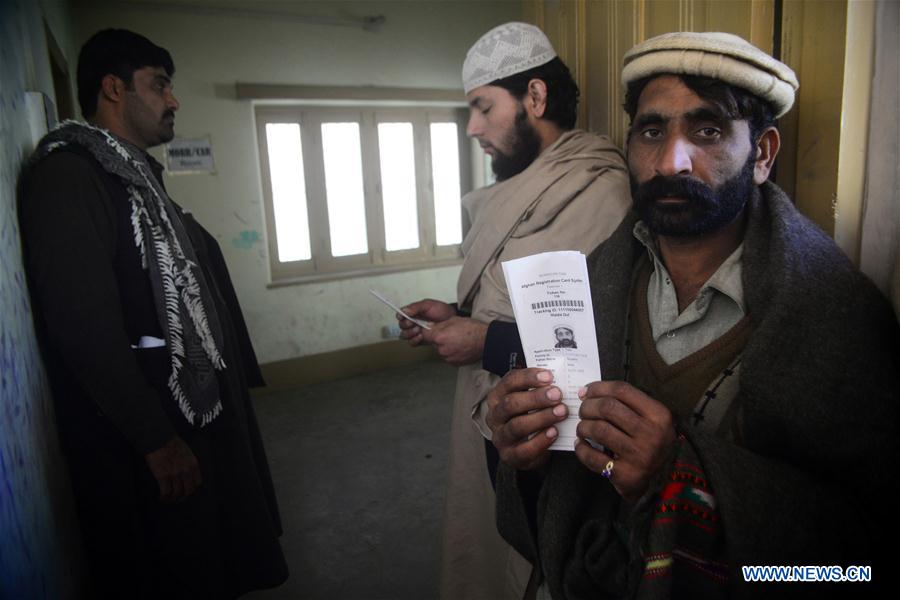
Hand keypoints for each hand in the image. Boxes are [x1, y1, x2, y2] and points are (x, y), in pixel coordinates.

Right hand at [144, 435, 201, 502]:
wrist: (158, 439)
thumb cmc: (171, 443)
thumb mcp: (187, 452)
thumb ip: (189, 464)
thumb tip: (187, 474)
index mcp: (193, 465)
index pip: (197, 483)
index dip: (192, 489)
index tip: (186, 491)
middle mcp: (186, 471)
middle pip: (188, 491)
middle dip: (182, 497)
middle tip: (177, 499)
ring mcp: (175, 474)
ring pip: (176, 493)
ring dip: (172, 498)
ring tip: (167, 499)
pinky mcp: (163, 476)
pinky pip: (166, 492)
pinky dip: (163, 497)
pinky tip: (161, 497)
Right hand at [397, 299, 456, 346]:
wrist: (452, 320)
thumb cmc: (442, 311)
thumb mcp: (428, 305)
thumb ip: (415, 307)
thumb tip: (403, 310)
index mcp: (413, 312)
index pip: (400, 316)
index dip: (402, 317)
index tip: (407, 318)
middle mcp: (412, 322)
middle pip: (401, 326)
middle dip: (407, 326)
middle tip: (416, 324)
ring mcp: (416, 331)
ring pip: (405, 335)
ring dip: (410, 333)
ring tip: (420, 330)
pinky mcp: (420, 340)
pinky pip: (412, 342)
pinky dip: (415, 340)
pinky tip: (421, 337)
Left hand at [418, 316, 487, 365]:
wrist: (486, 341)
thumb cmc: (472, 329)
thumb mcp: (454, 320)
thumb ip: (439, 325)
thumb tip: (430, 326)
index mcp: (440, 337)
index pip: (424, 335)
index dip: (429, 332)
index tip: (433, 330)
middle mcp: (441, 349)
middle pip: (433, 344)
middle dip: (439, 340)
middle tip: (450, 335)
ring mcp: (448, 358)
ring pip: (441, 351)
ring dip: (445, 347)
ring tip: (457, 341)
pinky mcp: (453, 363)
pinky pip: (448, 357)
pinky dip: (452, 353)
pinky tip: (460, 347)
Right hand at [486, 368, 567, 470]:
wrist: (526, 449)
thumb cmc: (530, 417)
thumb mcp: (530, 401)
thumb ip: (540, 389)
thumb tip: (561, 375)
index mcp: (498, 396)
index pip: (510, 381)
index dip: (529, 377)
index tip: (549, 376)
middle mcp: (494, 415)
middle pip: (511, 403)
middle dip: (536, 398)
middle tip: (557, 394)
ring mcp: (500, 437)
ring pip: (517, 426)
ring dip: (541, 418)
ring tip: (561, 412)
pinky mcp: (509, 456)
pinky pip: (524, 449)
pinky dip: (541, 440)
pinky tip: (555, 432)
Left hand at [575, 381, 675, 503]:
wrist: (663, 481)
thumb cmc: (650, 443)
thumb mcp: (650, 420)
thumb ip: (625, 403)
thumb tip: (586, 392)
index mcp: (659, 415)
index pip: (622, 390)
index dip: (598, 387)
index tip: (586, 391)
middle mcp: (652, 434)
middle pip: (608, 407)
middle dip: (588, 406)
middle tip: (583, 411)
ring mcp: (639, 456)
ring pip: (599, 429)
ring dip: (583, 426)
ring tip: (582, 429)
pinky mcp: (626, 475)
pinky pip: (593, 457)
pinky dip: (581, 448)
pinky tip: (581, 445)